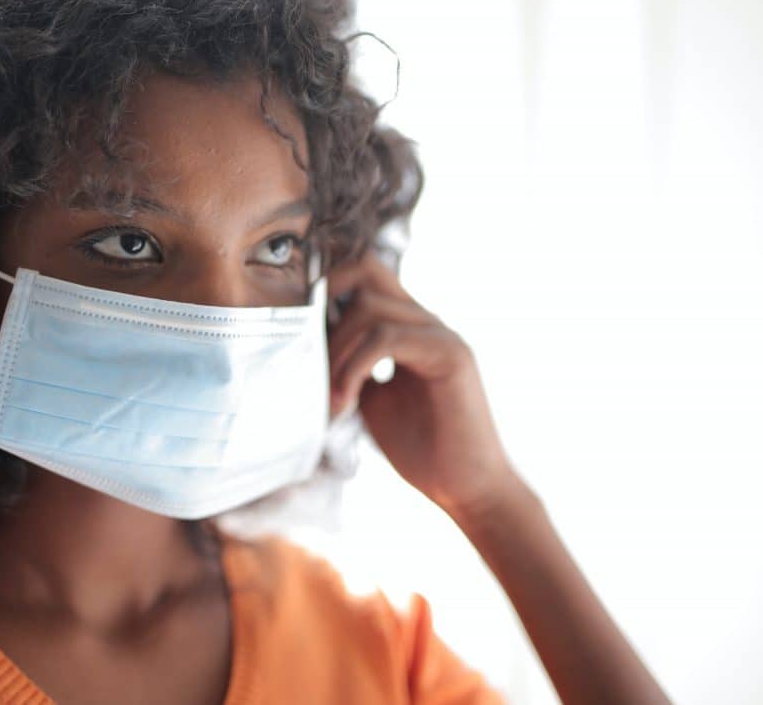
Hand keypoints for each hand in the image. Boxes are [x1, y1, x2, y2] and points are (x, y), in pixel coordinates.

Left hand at [326, 247, 516, 514]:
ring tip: (331, 399)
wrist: (466, 490)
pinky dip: (355, 366)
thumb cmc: (422, 450)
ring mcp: (441, 334)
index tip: (297, 332)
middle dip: (325, 313)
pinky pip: (387, 337)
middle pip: (365, 272)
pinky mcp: (452, 354)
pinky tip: (346, 401)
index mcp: (408, 328)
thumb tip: (307, 353)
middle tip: (308, 363)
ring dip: (336, 353)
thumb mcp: (372, 400)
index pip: (365, 275)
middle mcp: (426, 322)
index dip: (327, 288)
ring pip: (370, 308)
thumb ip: (352, 368)